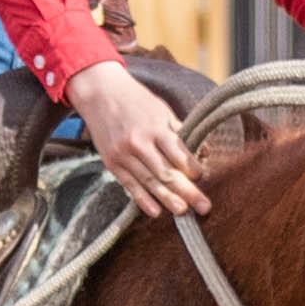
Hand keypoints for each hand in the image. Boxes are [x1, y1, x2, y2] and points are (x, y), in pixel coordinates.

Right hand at [70, 58, 206, 217]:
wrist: (100, 93)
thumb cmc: (137, 102)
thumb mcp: (162, 110)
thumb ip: (180, 132)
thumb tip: (203, 153)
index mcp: (156, 127)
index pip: (179, 154)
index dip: (194, 169)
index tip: (203, 177)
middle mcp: (139, 142)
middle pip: (167, 173)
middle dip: (188, 192)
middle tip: (205, 207)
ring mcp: (123, 154)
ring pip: (149, 182)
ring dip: (167, 199)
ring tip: (183, 212)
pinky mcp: (111, 163)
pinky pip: (129, 185)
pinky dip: (142, 199)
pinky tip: (155, 211)